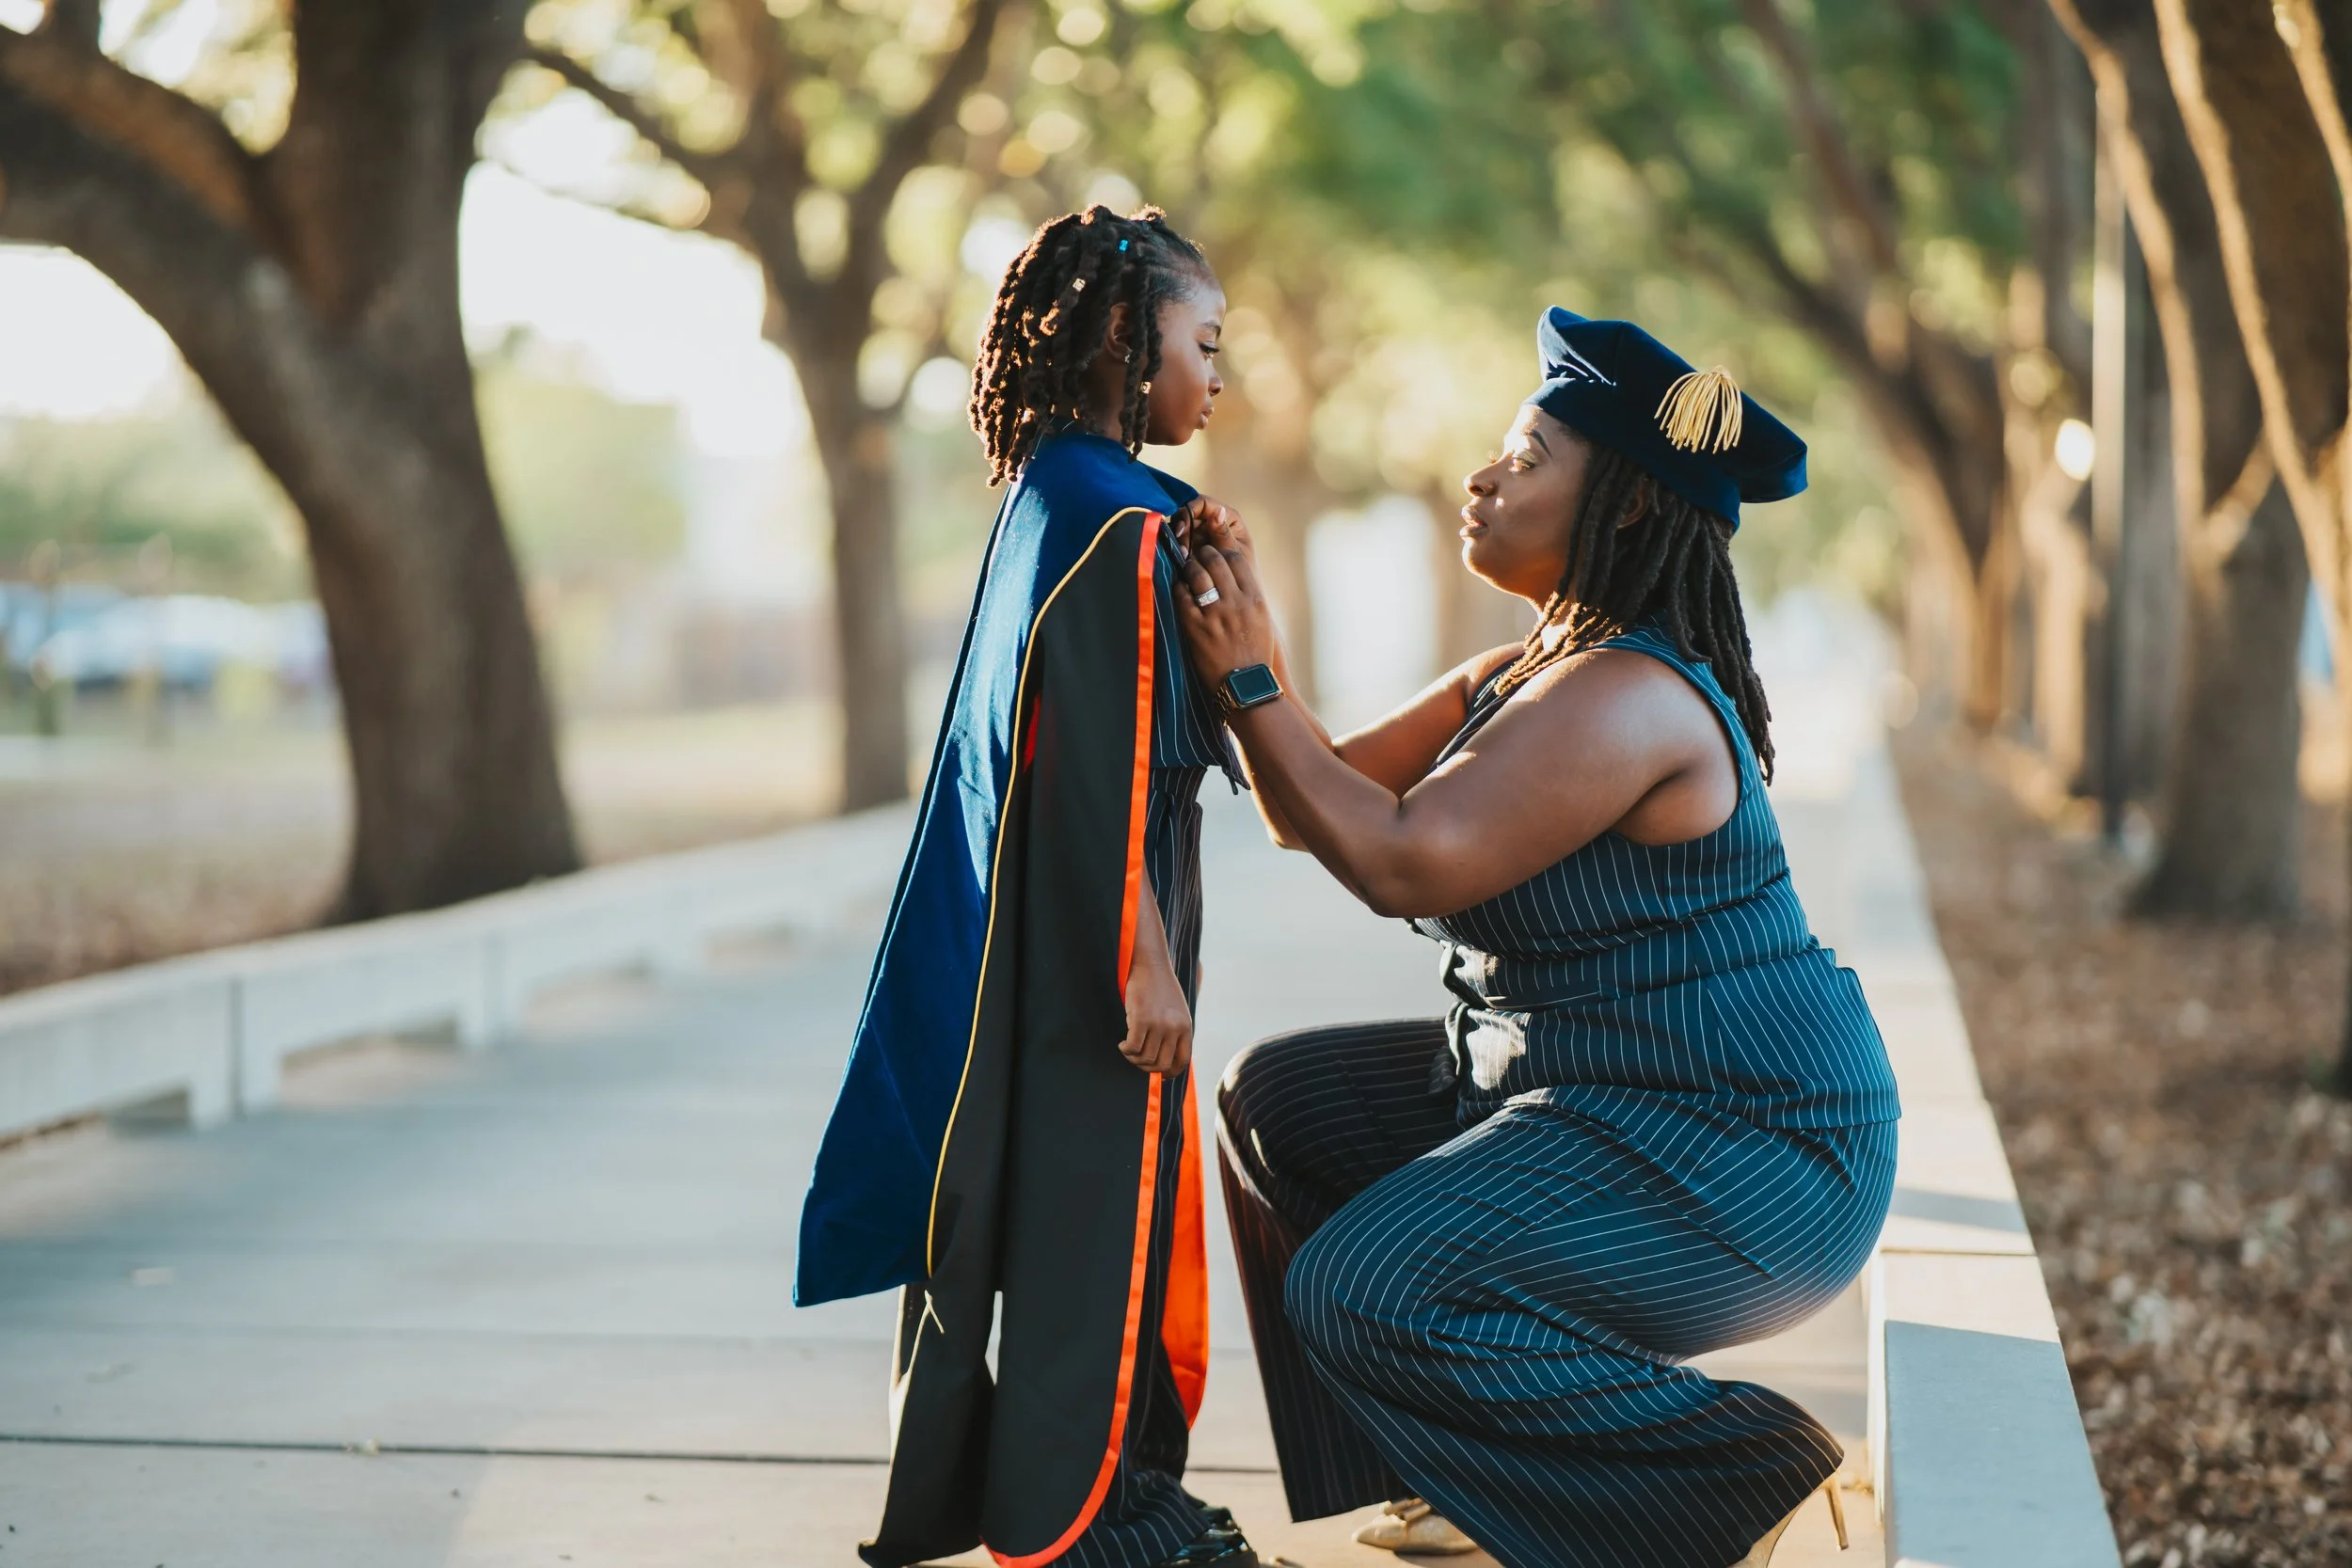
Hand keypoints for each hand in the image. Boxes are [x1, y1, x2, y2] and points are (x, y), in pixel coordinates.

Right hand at [1120, 948, 1192, 1074]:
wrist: (1150, 964)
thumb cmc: (1160, 987)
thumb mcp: (1176, 1011)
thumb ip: (1174, 1032)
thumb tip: (1164, 1059)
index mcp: (1186, 1027)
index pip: (1182, 1061)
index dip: (1170, 1072)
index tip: (1159, 1074)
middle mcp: (1174, 1028)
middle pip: (1162, 1064)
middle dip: (1147, 1068)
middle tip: (1137, 1060)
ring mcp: (1158, 1024)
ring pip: (1146, 1058)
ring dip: (1134, 1059)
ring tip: (1128, 1050)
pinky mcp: (1141, 1019)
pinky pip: (1133, 1048)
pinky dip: (1126, 1050)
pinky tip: (1122, 1044)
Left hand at [1174, 541, 1276, 687]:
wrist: (1246, 685)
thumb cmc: (1256, 654)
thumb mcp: (1262, 620)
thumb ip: (1249, 596)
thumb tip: (1233, 575)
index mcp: (1255, 598)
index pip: (1236, 558)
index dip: (1222, 550)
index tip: (1215, 552)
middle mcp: (1236, 602)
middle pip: (1215, 560)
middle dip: (1203, 553)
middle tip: (1198, 556)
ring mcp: (1215, 614)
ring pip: (1197, 574)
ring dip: (1189, 567)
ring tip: (1187, 569)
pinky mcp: (1196, 628)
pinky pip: (1182, 597)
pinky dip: (1179, 588)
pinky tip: (1180, 589)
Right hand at [1176, 495, 1254, 565]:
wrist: (1240, 594)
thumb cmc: (1245, 571)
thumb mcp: (1234, 553)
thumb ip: (1223, 534)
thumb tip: (1217, 511)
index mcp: (1227, 517)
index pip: (1203, 503)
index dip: (1189, 511)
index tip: (1182, 529)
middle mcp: (1212, 521)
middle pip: (1188, 513)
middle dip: (1182, 528)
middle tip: (1182, 547)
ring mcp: (1201, 533)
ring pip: (1181, 527)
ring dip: (1179, 539)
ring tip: (1184, 555)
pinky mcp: (1192, 545)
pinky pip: (1180, 541)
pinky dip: (1178, 548)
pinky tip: (1182, 558)